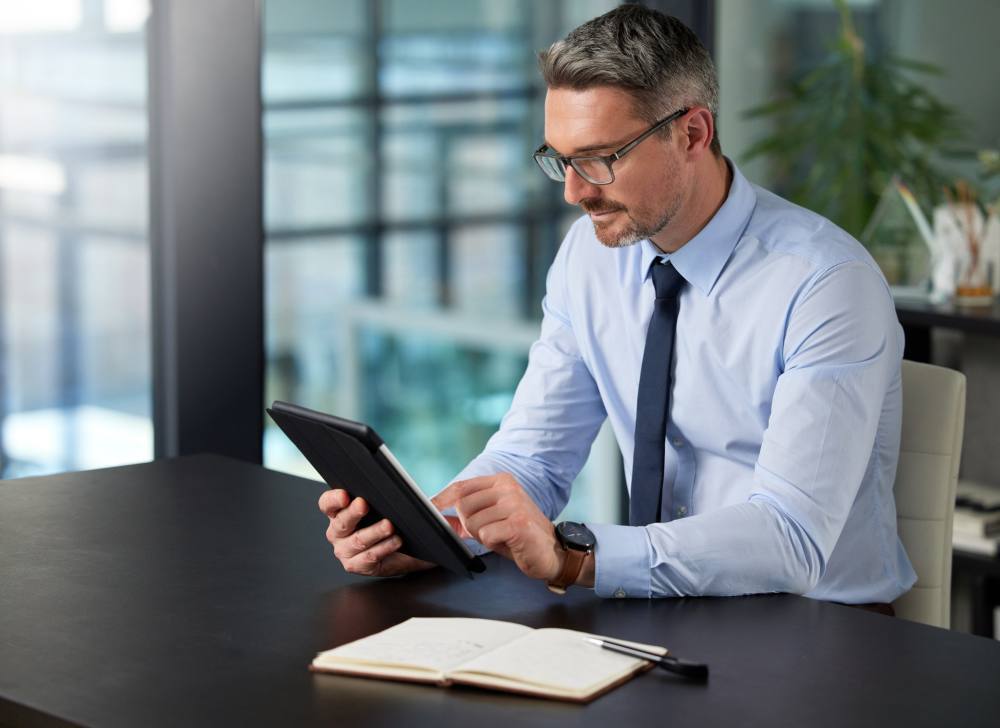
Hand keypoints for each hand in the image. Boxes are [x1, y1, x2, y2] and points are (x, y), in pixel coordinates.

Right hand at [318, 489, 434, 576]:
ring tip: (389, 526)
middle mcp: (337, 532)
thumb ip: (374, 497)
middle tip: (364, 505)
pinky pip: (369, 557)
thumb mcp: (379, 508)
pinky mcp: (357, 565)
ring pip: (358, 540)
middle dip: (353, 512)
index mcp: (337, 514)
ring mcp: (345, 551)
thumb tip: (384, 487)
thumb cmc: (385, 523)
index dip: (334, 499)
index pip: (327, 504)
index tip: (345, 495)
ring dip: (374, 532)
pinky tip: (395, 541)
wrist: (401, 551)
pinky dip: (384, 548)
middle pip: (341, 522)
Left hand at [432, 473, 563, 581]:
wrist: (552, 551)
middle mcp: (508, 488)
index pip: (462, 486)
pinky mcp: (518, 523)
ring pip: (473, 523)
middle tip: (491, 531)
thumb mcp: (492, 519)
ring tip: (503, 536)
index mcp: (501, 481)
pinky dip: (493, 543)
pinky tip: (509, 542)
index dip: (443, 498)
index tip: (429, 507)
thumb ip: (467, 515)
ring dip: (483, 536)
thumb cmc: (519, 535)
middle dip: (470, 525)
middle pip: (463, 506)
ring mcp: (515, 504)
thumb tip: (439, 515)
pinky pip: (486, 535)